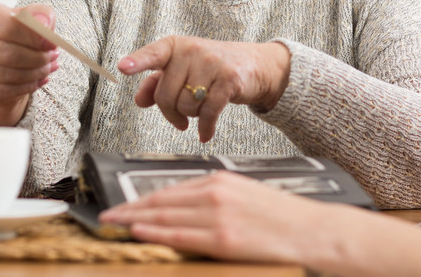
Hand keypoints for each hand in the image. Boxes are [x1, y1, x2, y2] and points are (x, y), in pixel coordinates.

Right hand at [0, 3, 59, 125]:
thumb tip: (45, 25)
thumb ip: (42, 15)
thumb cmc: (21, 35)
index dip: (34, 37)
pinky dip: (25, 88)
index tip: (52, 44)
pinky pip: (2, 91)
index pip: (10, 26)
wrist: (4, 58)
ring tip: (48, 69)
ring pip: (7, 75)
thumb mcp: (34, 19)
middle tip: (53, 58)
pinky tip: (36, 82)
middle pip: (9, 54)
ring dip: (34, 74)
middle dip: (37, 59)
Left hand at [98, 171, 330, 263]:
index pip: (170, 190)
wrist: (314, 231)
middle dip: (130, 208)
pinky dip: (157, 232)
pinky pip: (181, 235)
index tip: (122, 204)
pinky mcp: (224, 239)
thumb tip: (186, 210)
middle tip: (106, 215)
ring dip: (135, 219)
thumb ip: (214, 199)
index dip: (141, 198)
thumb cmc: (282, 218)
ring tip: (114, 224)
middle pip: (161, 200)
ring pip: (165, 216)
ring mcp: (218, 216)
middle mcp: (215, 194)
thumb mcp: (244, 196)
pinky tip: (139, 231)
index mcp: (219, 182)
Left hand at [118, 37, 289, 141]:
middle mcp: (192, 50)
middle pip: (166, 95)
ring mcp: (212, 63)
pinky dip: (205, 128)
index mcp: (175, 46)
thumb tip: (139, 99)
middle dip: (171, 112)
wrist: (253, 65)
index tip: (122, 68)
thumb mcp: (182, 69)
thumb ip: (157, 82)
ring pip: (186, 106)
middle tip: (180, 116)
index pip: (153, 54)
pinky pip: (209, 112)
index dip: (137, 62)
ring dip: (191, 116)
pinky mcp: (229, 80)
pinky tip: (205, 133)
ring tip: (199, 109)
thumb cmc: (211, 68)